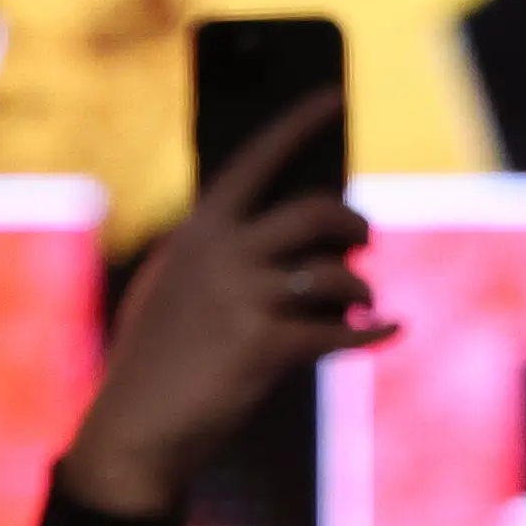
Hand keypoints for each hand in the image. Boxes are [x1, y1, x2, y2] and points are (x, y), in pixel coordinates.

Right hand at [57, 93, 396, 518]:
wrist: (136, 428)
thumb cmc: (158, 360)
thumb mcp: (175, 288)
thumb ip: (220, 254)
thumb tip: (303, 242)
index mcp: (198, 231)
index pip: (257, 159)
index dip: (300, 123)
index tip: (336, 97)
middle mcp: (223, 254)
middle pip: (315, 211)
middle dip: (352, 221)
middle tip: (364, 238)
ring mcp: (244, 298)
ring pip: (334, 274)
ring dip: (360, 289)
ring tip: (363, 302)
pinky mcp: (264, 346)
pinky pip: (340, 332)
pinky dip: (372, 333)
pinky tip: (389, 331)